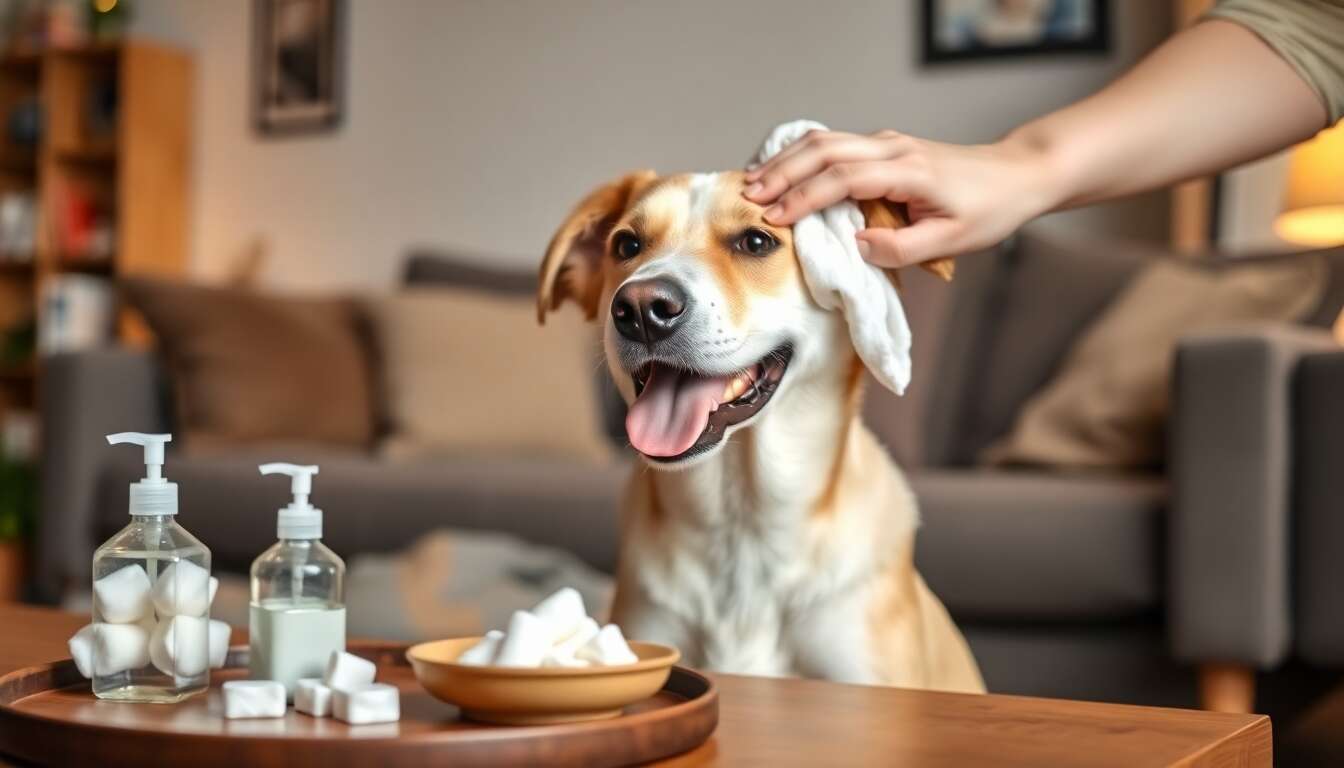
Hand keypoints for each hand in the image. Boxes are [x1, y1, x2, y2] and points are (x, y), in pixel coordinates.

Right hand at [743, 129, 1055, 267]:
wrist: (1016, 175)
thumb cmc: (988, 210)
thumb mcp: (952, 241)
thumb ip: (902, 248)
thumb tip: (858, 246)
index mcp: (908, 171)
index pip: (844, 178)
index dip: (806, 198)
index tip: (776, 218)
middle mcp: (892, 148)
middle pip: (824, 149)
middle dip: (783, 172)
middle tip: (748, 195)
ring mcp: (887, 143)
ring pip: (826, 140)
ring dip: (787, 160)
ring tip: (753, 182)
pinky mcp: (885, 147)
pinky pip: (835, 144)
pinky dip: (803, 155)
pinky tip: (782, 170)